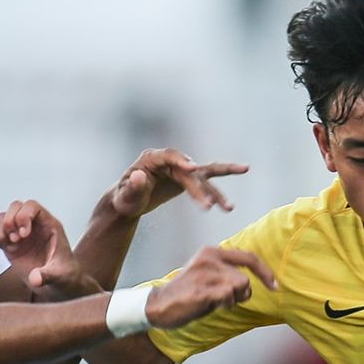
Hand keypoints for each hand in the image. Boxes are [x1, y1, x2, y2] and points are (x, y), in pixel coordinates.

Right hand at [0, 200, 91, 297]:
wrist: (58, 283)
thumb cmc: (64, 274)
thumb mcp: (60, 276)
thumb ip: (47, 276)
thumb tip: (35, 279)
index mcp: (50, 226)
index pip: (33, 207)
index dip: (24, 215)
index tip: (24, 234)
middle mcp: (34, 226)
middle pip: (16, 207)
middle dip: (10, 220)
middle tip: (15, 240)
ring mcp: (21, 233)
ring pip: (4, 216)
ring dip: (2, 228)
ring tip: (11, 244)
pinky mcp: (11, 243)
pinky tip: (7, 249)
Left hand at [103, 148, 249, 219]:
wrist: (130, 201)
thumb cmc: (125, 198)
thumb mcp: (125, 195)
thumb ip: (132, 186)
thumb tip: (138, 176)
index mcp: (152, 159)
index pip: (169, 156)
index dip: (181, 161)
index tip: (192, 169)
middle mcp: (169, 161)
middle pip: (188, 170)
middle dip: (199, 187)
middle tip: (208, 203)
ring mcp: (181, 169)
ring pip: (204, 174)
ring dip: (220, 183)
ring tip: (238, 188)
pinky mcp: (188, 179)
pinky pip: (206, 185)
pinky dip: (217, 195)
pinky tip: (228, 207)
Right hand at [145, 246, 277, 328]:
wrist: (159, 305)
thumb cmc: (187, 293)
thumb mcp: (208, 274)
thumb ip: (227, 271)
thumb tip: (253, 278)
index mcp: (211, 252)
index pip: (248, 257)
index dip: (265, 272)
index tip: (275, 286)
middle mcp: (210, 258)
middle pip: (245, 279)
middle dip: (242, 294)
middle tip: (226, 300)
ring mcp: (206, 273)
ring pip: (240, 287)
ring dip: (232, 300)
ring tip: (213, 301)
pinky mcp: (203, 289)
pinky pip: (229, 297)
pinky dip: (224, 304)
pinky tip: (208, 305)